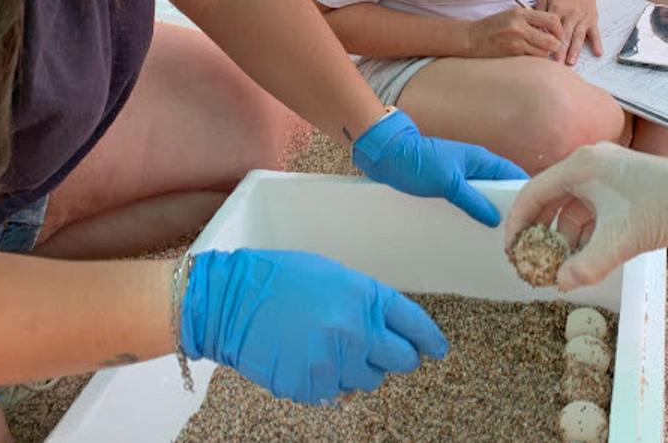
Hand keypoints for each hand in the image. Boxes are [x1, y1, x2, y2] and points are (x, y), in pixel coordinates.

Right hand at [180, 249, 447, 403]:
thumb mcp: (334, 276)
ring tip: (327, 345)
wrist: (230, 301)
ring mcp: (333, 363)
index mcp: (365, 298)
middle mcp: (356, 333)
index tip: (437, 348)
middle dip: (396, 357)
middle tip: (378, 350)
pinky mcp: (310, 386)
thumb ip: (365, 304)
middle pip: (400, 360)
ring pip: (367, 380)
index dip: (429, 338)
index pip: (415, 324)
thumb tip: (387, 331)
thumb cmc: (280, 280)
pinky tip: (305, 357)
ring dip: (357, 368)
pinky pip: (333, 392)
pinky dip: (325, 380)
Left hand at [353, 110, 528, 225]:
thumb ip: (472, 200)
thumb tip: (495, 218)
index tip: (531, 214)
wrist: (387, 154)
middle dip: (506, 207)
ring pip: (482, 196)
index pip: (512, 175)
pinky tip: (469, 227)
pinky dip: (470, 211)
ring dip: (487, 211)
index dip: (523, 192)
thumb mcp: (448, 183)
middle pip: (499, 188)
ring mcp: (460, 176)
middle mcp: (474, 167)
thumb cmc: (417, 161)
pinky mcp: (447, 184)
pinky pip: (465, 199)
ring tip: (493, 234)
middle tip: (513, 231)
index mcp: (481, 160)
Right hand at [467, 7, 563, 58]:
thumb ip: (531, 20)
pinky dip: (534, 58)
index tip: (558, 34)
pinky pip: (532, 59)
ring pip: (543, 52)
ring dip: (544, 53)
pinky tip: (529, 55)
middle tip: (554, 46)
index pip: (551, 20)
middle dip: (555, 45)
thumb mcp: (512, 15)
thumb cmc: (493, 26)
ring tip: (538, 50)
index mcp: (521, 13)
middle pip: (551, 40)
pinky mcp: (512, 54)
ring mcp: (516, 42)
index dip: (559, 29)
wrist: (472, 38)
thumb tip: (551, 30)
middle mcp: (520, 27)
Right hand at [504, 143, 667, 289]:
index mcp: (581, 166)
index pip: (533, 193)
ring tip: (554, 265)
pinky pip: (590, 210)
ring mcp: (606, 174)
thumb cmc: (667, 206)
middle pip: (549, 199)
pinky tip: (581, 256)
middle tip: (528, 260)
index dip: (517, 222)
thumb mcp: (623, 240)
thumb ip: (587, 265)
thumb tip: (560, 285)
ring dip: (561, 235)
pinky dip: (582, 232)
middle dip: (538, 232)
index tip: (510, 250)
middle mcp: (589, 164)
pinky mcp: (621, 186)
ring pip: (571, 207)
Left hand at [535, 0, 601, 64]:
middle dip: (561, 50)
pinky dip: (597, 43)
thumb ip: (538, 13)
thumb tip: (534, 30)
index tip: (544, 52)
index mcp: (558, 9)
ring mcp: (583, 19)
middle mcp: (571, 14)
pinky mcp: (592, 21)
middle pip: (565, 35)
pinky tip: (598, 53)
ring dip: (575, 50)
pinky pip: (595, 33)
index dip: (548, 39)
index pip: (552, 27)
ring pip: (578, 36)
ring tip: (571, 62)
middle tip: (556, 64)